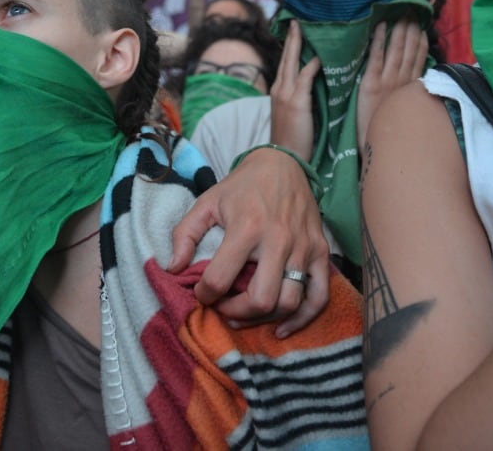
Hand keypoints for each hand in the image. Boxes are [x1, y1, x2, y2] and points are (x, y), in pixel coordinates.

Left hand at [169, 147, 329, 335]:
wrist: (281, 165)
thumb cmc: (241, 187)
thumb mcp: (206, 202)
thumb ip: (184, 234)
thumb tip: (172, 268)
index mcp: (246, 227)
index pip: (220, 277)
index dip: (205, 294)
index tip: (201, 293)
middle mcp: (278, 240)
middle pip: (260, 299)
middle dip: (236, 312)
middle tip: (224, 307)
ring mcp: (303, 248)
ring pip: (289, 302)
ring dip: (264, 318)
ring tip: (245, 315)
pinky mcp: (320, 252)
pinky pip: (319, 296)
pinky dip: (302, 318)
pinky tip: (281, 327)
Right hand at [270, 20, 321, 158]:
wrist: (285, 158)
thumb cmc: (295, 141)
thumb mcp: (298, 115)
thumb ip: (305, 99)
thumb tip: (319, 86)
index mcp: (278, 91)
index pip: (285, 63)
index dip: (291, 47)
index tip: (296, 32)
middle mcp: (279, 88)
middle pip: (287, 56)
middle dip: (292, 38)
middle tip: (297, 21)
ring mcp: (286, 93)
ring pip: (293, 61)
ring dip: (300, 42)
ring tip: (306, 27)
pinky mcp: (296, 101)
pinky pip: (306, 75)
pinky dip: (313, 63)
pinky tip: (321, 53)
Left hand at [357, 21, 428, 151]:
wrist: (376, 148)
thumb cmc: (388, 130)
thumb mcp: (404, 111)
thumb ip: (409, 95)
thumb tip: (415, 83)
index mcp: (409, 88)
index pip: (419, 59)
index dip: (420, 41)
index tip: (423, 26)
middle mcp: (401, 82)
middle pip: (409, 50)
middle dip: (411, 30)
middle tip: (412, 11)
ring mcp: (387, 81)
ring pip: (396, 50)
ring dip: (399, 31)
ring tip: (401, 14)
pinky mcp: (370, 83)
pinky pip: (375, 58)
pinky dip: (378, 41)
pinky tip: (380, 26)